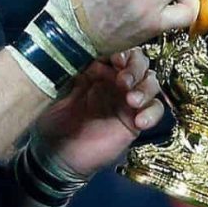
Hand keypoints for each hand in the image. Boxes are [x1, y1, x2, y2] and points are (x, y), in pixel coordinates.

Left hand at [36, 49, 163, 176]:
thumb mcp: (57, 89)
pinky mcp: (134, 121)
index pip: (118, 49)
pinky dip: (152, 112)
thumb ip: (73, 70)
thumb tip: (86, 50)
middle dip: (135, 68)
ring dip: (146, 88)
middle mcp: (114, 80)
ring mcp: (126, 100)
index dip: (122, 51)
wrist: (56, 157)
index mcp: (96, 68)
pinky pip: (155, 110)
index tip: (116, 59)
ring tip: (132, 101)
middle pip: (140, 62)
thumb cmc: (52, 120)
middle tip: (123, 81)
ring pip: (151, 82)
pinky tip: (140, 121)